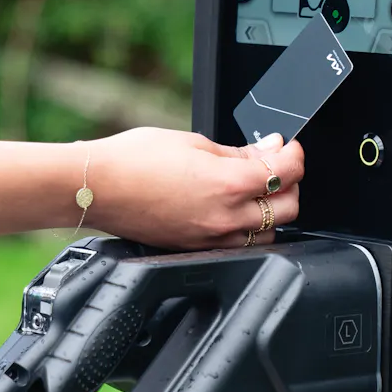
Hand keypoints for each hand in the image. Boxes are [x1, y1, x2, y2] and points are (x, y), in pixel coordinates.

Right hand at [83, 128, 303, 248]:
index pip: (287, 172)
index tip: (288, 146)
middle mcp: (225, 218)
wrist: (97, 187)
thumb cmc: (135, 159)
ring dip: (272, 210)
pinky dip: (247, 229)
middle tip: (275, 164)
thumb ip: (238, 152)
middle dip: (290, 183)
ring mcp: (211, 239)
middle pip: (288, 208)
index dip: (295, 154)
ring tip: (255, 189)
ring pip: (269, 233)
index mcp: (228, 184)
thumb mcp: (194, 142)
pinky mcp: (197, 249)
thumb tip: (268, 150)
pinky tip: (233, 209)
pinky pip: (240, 246)